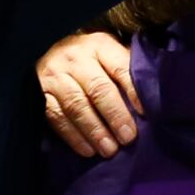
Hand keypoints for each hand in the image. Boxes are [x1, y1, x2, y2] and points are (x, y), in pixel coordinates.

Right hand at [37, 31, 140, 158]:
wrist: (48, 51)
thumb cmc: (91, 58)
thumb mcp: (110, 54)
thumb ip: (128, 69)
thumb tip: (155, 96)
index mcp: (99, 45)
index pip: (120, 67)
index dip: (134, 91)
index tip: (146, 114)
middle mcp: (76, 57)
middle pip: (98, 89)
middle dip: (115, 116)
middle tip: (128, 138)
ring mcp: (55, 74)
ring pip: (76, 105)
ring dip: (94, 130)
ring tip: (109, 150)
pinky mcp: (39, 91)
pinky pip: (56, 116)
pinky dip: (73, 136)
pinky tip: (87, 150)